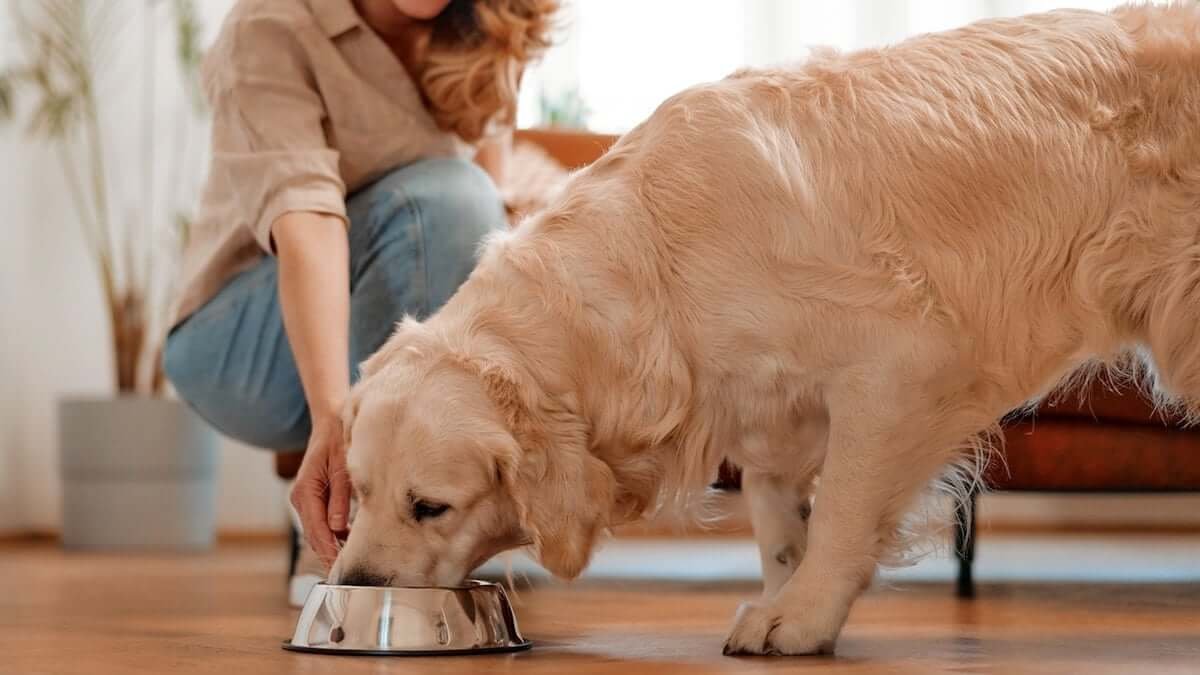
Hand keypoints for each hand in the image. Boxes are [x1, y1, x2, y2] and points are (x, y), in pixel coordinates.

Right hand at [289, 415, 351, 567]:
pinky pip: (321, 522)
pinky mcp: (313, 498)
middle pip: (314, 535)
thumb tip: (338, 528)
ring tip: (350, 563)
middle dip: (329, 554)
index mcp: (306, 490)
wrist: (331, 420)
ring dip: (331, 546)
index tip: (340, 568)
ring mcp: (305, 499)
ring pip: (317, 531)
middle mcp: (301, 497)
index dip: (328, 550)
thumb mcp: (342, 467)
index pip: (316, 529)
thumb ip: (340, 498)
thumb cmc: (338, 439)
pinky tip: (348, 543)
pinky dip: (333, 534)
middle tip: (348, 575)